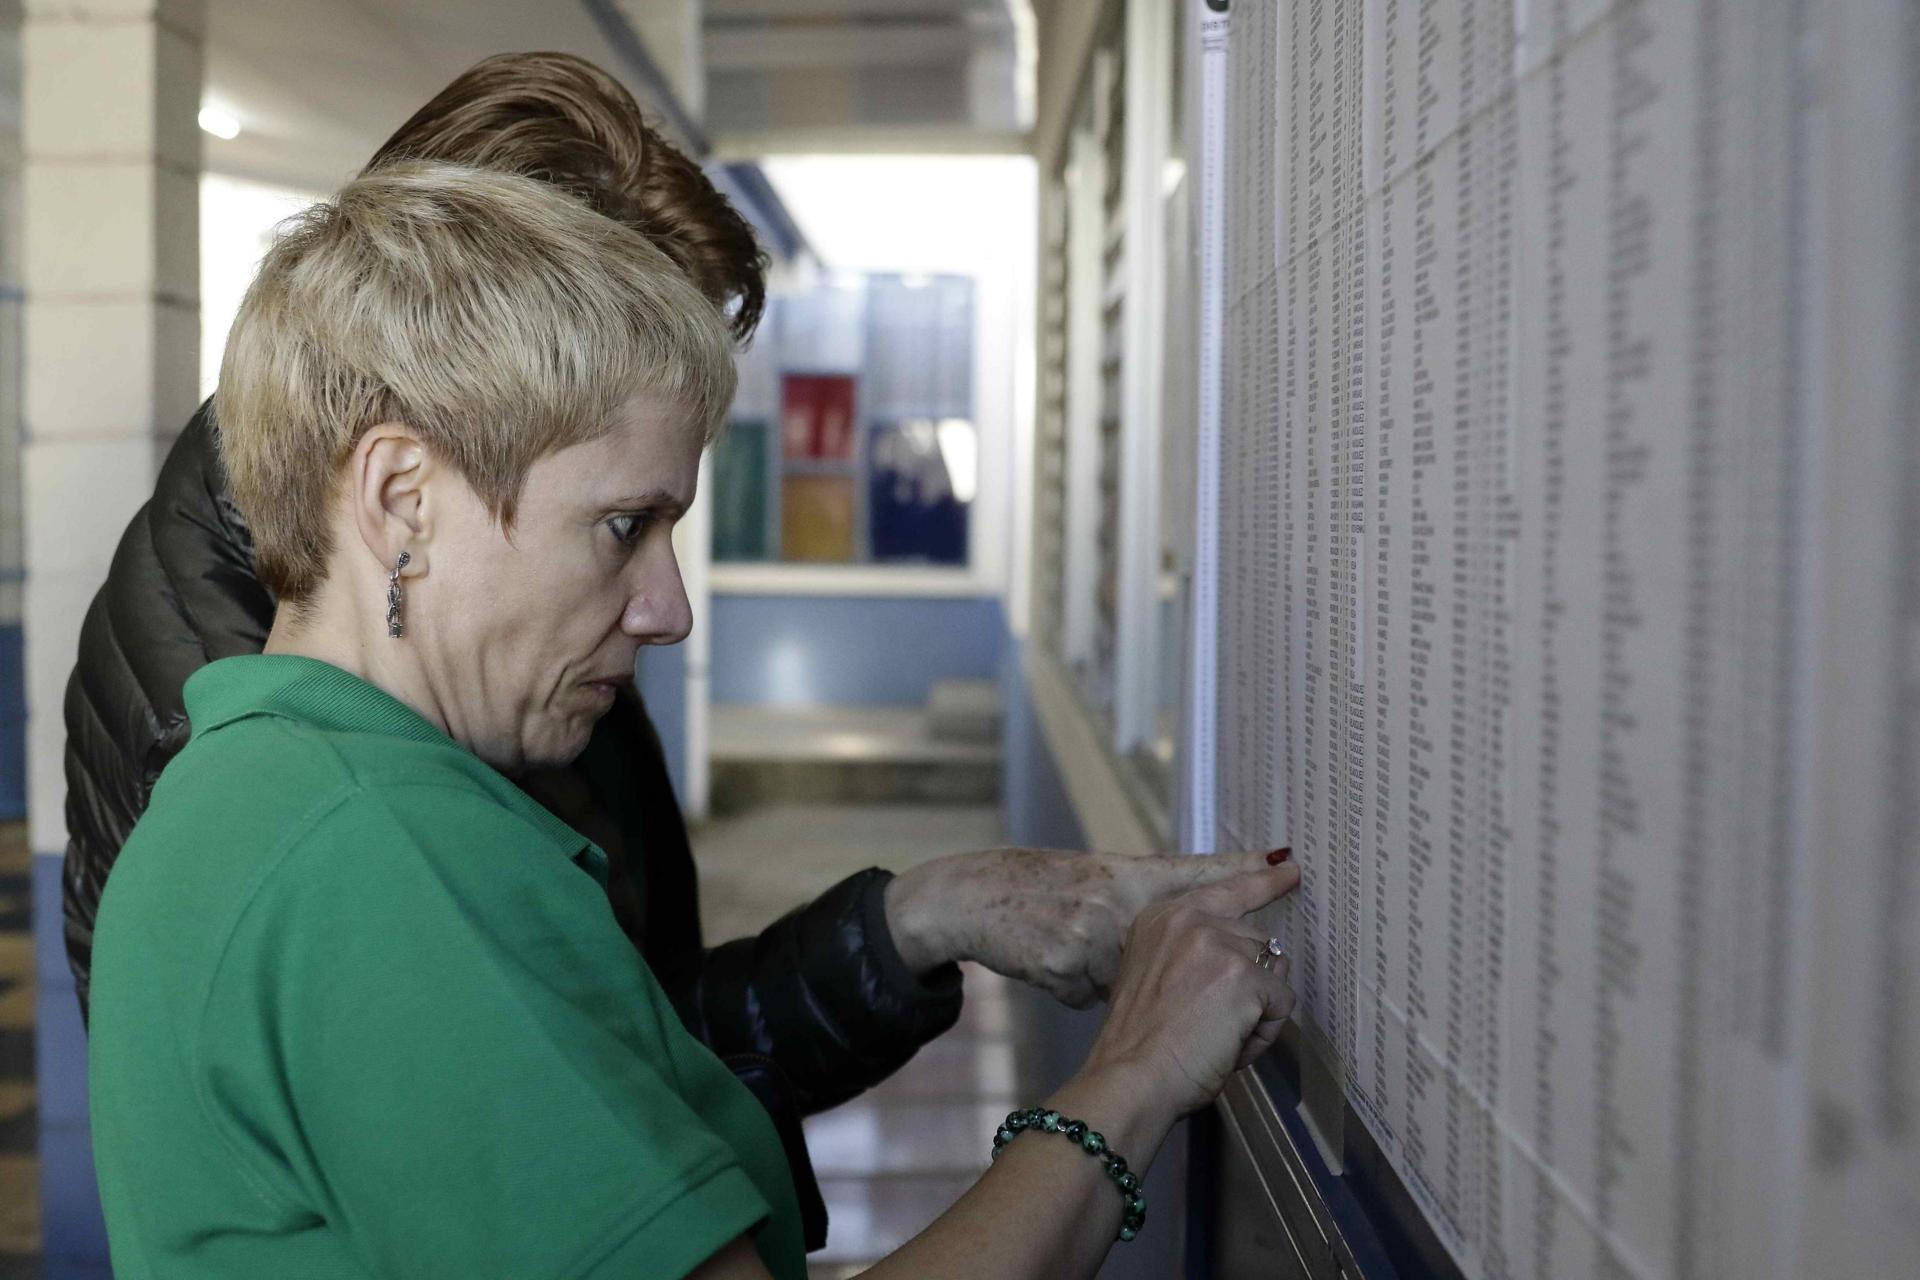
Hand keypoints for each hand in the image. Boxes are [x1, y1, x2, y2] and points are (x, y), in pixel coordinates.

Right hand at [885, 845, 1293, 1006]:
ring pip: (1139, 981)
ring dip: (1129, 987)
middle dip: (1205, 965)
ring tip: (1088, 967)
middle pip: (1185, 938)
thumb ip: (1134, 904)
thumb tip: (1178, 930)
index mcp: (1126, 875)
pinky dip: (1084, 992)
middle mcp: (1116, 901)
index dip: (1246, 871)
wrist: (969, 897)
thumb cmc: (1030, 889)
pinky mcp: (1067, 970)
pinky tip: (1057, 973)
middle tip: (1197, 984)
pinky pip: (1095, 997)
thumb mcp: (1090, 883)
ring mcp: (1092, 937)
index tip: (1288, 865)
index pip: (1198, 874)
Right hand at [1079, 865, 1300, 1123]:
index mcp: (1162, 916)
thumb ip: (1191, 954)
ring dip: (1258, 1010)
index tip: (1289, 867)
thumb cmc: (1139, 1044)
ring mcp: (1218, 944)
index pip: (1225, 889)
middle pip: (1256, 940)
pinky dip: (1264, 1033)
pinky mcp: (1243, 976)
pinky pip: (1281, 1004)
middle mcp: (1190, 919)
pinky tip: (1230, 1047)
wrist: (1129, 1077)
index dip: (1262, 880)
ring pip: (1272, 971)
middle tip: (1213, 1024)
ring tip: (1219, 1037)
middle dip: (1249, 984)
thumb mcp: (1153, 976)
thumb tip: (1253, 961)